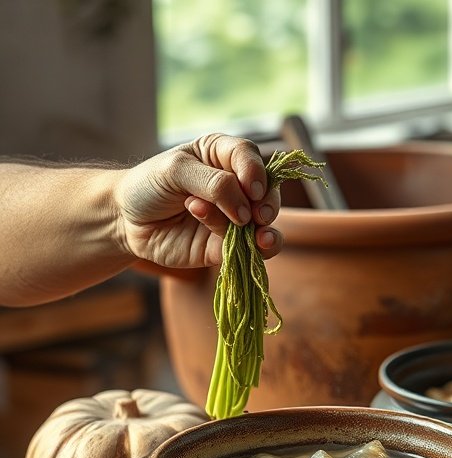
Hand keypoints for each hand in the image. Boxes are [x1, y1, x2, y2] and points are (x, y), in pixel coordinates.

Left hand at [115, 133, 282, 269]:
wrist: (125, 221)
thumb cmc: (148, 185)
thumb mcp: (175, 170)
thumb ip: (214, 184)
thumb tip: (247, 210)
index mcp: (222, 156)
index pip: (249, 156)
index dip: (255, 171)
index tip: (250, 188)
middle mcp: (235, 185)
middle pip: (267, 190)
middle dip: (267, 203)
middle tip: (257, 214)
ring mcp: (235, 217)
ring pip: (267, 222)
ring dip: (265, 228)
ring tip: (254, 231)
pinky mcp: (229, 244)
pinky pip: (255, 249)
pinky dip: (256, 247)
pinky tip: (247, 242)